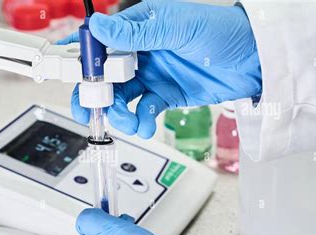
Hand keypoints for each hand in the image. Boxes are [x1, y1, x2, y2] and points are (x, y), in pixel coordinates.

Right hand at [57, 0, 261, 138]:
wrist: (254, 59)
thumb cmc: (221, 31)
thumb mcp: (177, 27)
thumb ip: (136, 31)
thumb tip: (98, 27)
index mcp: (138, 28)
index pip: (99, 42)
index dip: (77, 57)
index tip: (61, 72)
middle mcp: (140, 52)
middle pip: (103, 75)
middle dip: (94, 94)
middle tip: (90, 110)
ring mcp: (151, 75)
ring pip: (120, 97)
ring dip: (119, 113)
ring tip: (129, 122)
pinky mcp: (163, 95)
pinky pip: (143, 110)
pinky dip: (142, 120)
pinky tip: (147, 124)